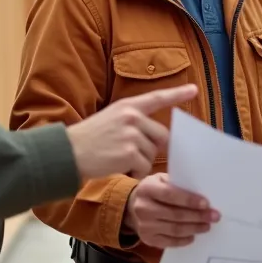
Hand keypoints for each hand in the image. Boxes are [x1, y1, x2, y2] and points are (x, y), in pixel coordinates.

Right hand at [66, 84, 196, 180]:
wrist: (68, 152)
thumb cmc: (89, 139)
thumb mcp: (110, 119)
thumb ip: (134, 122)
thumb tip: (157, 137)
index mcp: (127, 106)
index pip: (157, 98)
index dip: (177, 94)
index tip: (194, 89)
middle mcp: (131, 117)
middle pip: (161, 136)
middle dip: (152, 148)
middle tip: (133, 154)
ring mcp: (131, 134)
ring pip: (151, 154)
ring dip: (140, 163)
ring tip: (118, 160)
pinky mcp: (129, 153)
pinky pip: (143, 167)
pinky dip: (135, 173)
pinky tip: (118, 169)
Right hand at [123, 172, 217, 247]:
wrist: (131, 206)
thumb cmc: (153, 190)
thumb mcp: (160, 180)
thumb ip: (177, 184)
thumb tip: (201, 193)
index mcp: (147, 189)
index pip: (171, 195)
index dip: (189, 200)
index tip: (206, 203)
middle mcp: (143, 208)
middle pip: (175, 214)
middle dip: (198, 216)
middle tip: (214, 216)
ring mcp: (144, 226)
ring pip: (174, 229)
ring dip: (194, 228)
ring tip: (207, 226)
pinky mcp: (148, 239)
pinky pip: (169, 242)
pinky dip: (184, 240)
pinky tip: (193, 235)